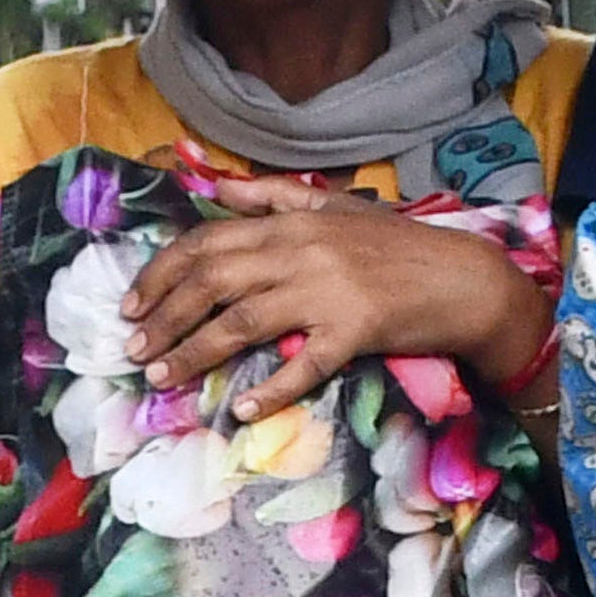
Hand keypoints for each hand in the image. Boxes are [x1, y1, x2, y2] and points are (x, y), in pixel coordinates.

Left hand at [119, 203, 538, 407]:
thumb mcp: (336, 209)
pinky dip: (270, 388)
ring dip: (194, 352)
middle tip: (134, 350)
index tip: (132, 305)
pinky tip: (242, 408)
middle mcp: (300, 251)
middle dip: (163, 318)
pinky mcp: (354, 330)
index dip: (161, 274)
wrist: (463, 279)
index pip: (206, 243)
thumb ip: (273, 197)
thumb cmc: (399, 248)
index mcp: (291, 222)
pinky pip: (302, 364)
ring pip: (242, 323)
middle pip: (212, 283)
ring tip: (162, 377)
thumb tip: (217, 188)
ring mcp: (326, 292)